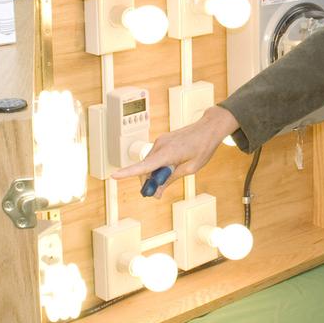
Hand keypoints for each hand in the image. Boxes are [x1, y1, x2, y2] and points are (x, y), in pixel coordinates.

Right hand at [111, 106, 238, 196]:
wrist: (209, 128)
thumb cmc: (203, 147)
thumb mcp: (190, 168)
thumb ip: (171, 178)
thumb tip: (156, 191)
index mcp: (168, 153)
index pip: (144, 165)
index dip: (128, 172)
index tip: (114, 176)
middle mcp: (160, 145)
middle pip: (145, 168)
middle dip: (148, 182)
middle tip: (156, 195)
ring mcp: (160, 141)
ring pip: (149, 162)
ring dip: (153, 173)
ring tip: (167, 180)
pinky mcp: (162, 140)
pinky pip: (154, 156)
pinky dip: (157, 165)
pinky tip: (169, 169)